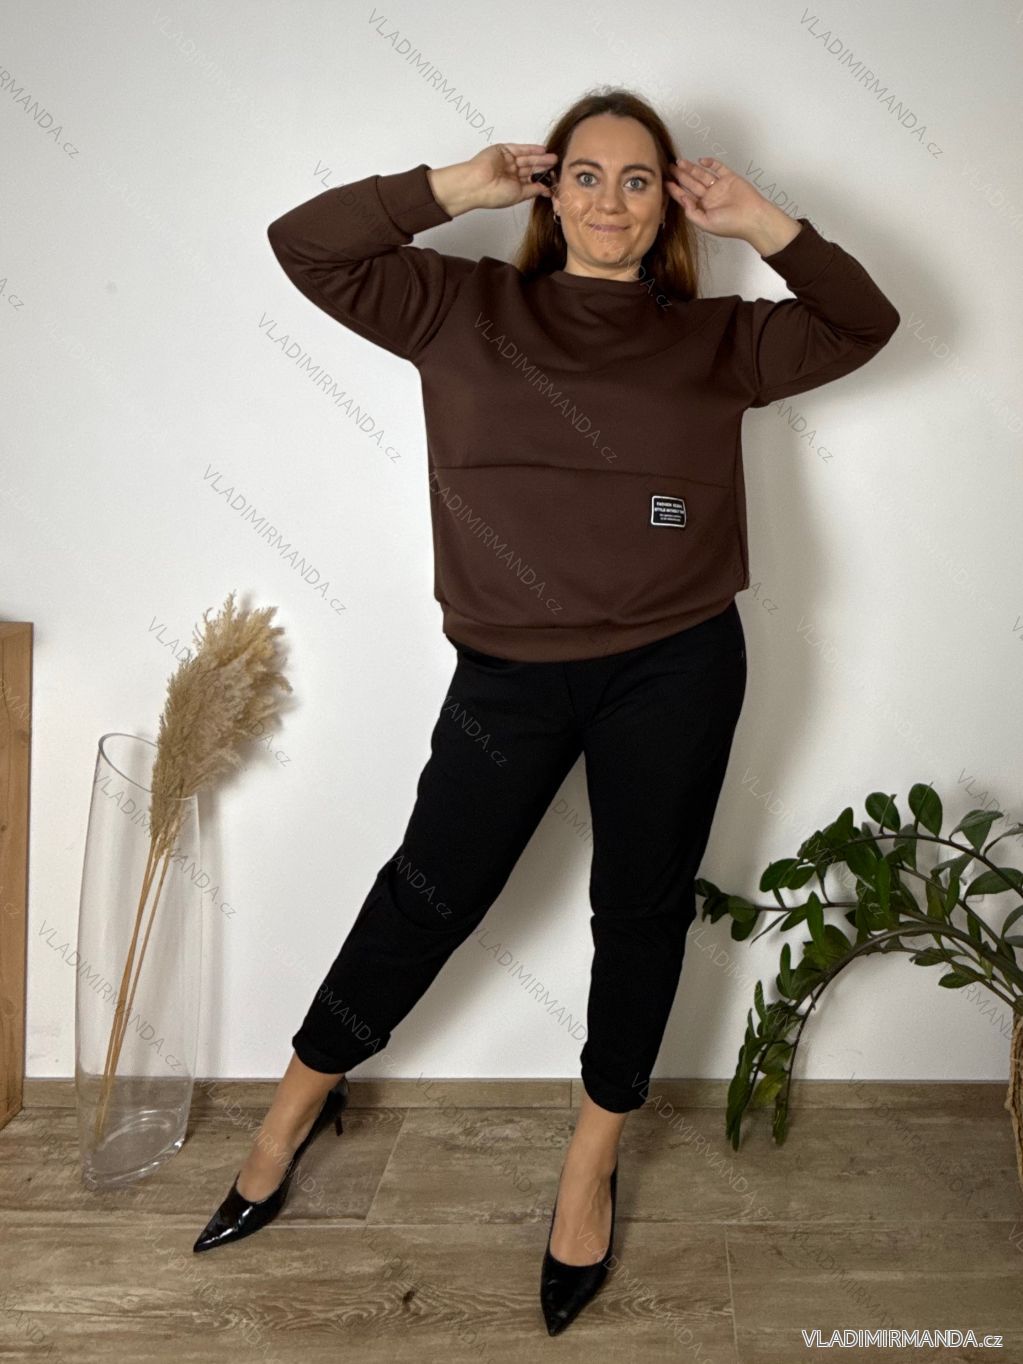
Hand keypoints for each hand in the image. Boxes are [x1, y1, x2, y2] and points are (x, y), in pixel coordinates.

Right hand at [428, 144, 556, 215]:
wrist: (477, 184)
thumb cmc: (493, 194)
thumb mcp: (518, 195)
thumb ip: (533, 190)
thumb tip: (546, 189)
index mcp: (513, 186)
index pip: (531, 181)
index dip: (543, 179)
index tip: (556, 178)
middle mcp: (510, 174)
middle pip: (531, 168)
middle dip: (544, 167)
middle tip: (557, 165)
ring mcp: (507, 161)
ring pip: (527, 158)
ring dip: (540, 158)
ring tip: (553, 158)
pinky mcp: (503, 150)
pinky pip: (520, 149)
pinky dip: (531, 149)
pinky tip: (542, 150)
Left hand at [667, 157, 777, 241]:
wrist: (753, 217)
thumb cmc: (731, 225)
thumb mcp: (706, 223)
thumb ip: (692, 212)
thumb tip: (681, 199)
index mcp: (703, 209)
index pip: (686, 197)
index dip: (675, 190)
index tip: (665, 182)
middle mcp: (710, 197)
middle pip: (692, 184)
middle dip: (680, 176)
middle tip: (669, 167)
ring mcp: (719, 186)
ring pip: (702, 174)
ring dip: (691, 168)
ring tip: (679, 162)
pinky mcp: (730, 178)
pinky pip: (718, 168)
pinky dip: (711, 163)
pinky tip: (701, 161)